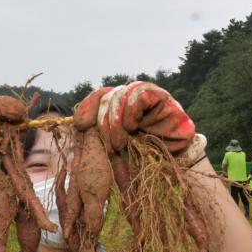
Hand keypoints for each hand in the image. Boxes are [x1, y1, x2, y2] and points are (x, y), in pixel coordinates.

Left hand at [74, 82, 194, 153]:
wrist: (175, 159)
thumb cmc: (144, 154)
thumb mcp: (116, 146)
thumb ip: (99, 134)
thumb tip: (76, 123)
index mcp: (115, 105)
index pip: (96, 98)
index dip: (86, 109)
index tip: (81, 125)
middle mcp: (127, 96)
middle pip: (106, 98)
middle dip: (104, 124)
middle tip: (111, 145)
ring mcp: (142, 93)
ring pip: (120, 96)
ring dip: (117, 122)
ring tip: (121, 142)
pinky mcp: (158, 94)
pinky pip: (138, 95)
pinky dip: (131, 111)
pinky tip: (133, 126)